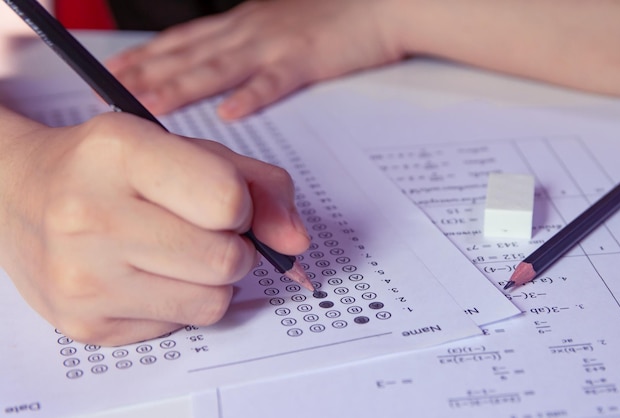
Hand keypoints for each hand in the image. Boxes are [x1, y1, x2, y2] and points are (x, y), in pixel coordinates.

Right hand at [0, 110, 309, 344]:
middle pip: (228, 259)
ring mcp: (83, 278)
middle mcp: (89, 216)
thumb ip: (260, 185)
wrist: (20, 195)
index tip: (223, 201)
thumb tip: (297, 243)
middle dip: (233, 245)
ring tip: (175, 251)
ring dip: (212, 278)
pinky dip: (181, 300)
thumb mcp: (187, 149)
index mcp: (119, 152)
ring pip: (214, 301)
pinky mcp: (86, 324)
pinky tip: (146, 273)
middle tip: (200, 228)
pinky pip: (182, 325)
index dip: (241, 205)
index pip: (227, 200)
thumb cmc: (112, 168)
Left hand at [106, 0, 402, 118]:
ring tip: (150, 103)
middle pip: (189, 54)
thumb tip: (222, 81)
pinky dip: (251, 98)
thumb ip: (248, 48)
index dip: (147, 55)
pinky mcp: (305, 62)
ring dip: (183, 86)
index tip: (115, 70)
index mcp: (243, 24)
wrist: (378, 6)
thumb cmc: (330, 19)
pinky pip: (274, 83)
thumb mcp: (278, 25)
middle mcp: (249, 31)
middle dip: (148, 73)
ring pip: (219, 68)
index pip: (184, 41)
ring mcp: (275, 46)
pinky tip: (230, 113)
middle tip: (111, 90)